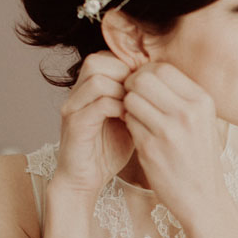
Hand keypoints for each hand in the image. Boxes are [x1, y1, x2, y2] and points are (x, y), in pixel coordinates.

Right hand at [53, 52, 134, 197]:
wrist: (85, 181)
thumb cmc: (108, 151)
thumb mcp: (128, 119)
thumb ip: (137, 99)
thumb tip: (163, 81)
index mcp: (88, 88)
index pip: (106, 56)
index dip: (129, 66)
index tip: (147, 85)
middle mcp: (77, 93)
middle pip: (97, 60)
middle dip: (124, 74)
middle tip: (141, 94)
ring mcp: (73, 107)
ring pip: (98, 78)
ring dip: (122, 90)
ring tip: (135, 107)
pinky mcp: (75, 124)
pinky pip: (99, 103)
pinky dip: (118, 108)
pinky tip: (129, 120)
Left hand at [122, 62, 225, 221]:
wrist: (202, 196)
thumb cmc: (199, 156)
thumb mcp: (202, 119)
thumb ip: (181, 95)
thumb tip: (149, 71)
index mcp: (202, 101)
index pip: (163, 68)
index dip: (146, 73)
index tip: (144, 86)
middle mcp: (187, 112)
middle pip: (143, 78)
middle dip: (132, 86)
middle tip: (133, 99)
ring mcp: (168, 130)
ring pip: (131, 98)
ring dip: (128, 105)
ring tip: (137, 117)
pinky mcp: (151, 148)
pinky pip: (127, 120)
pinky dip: (128, 124)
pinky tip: (138, 133)